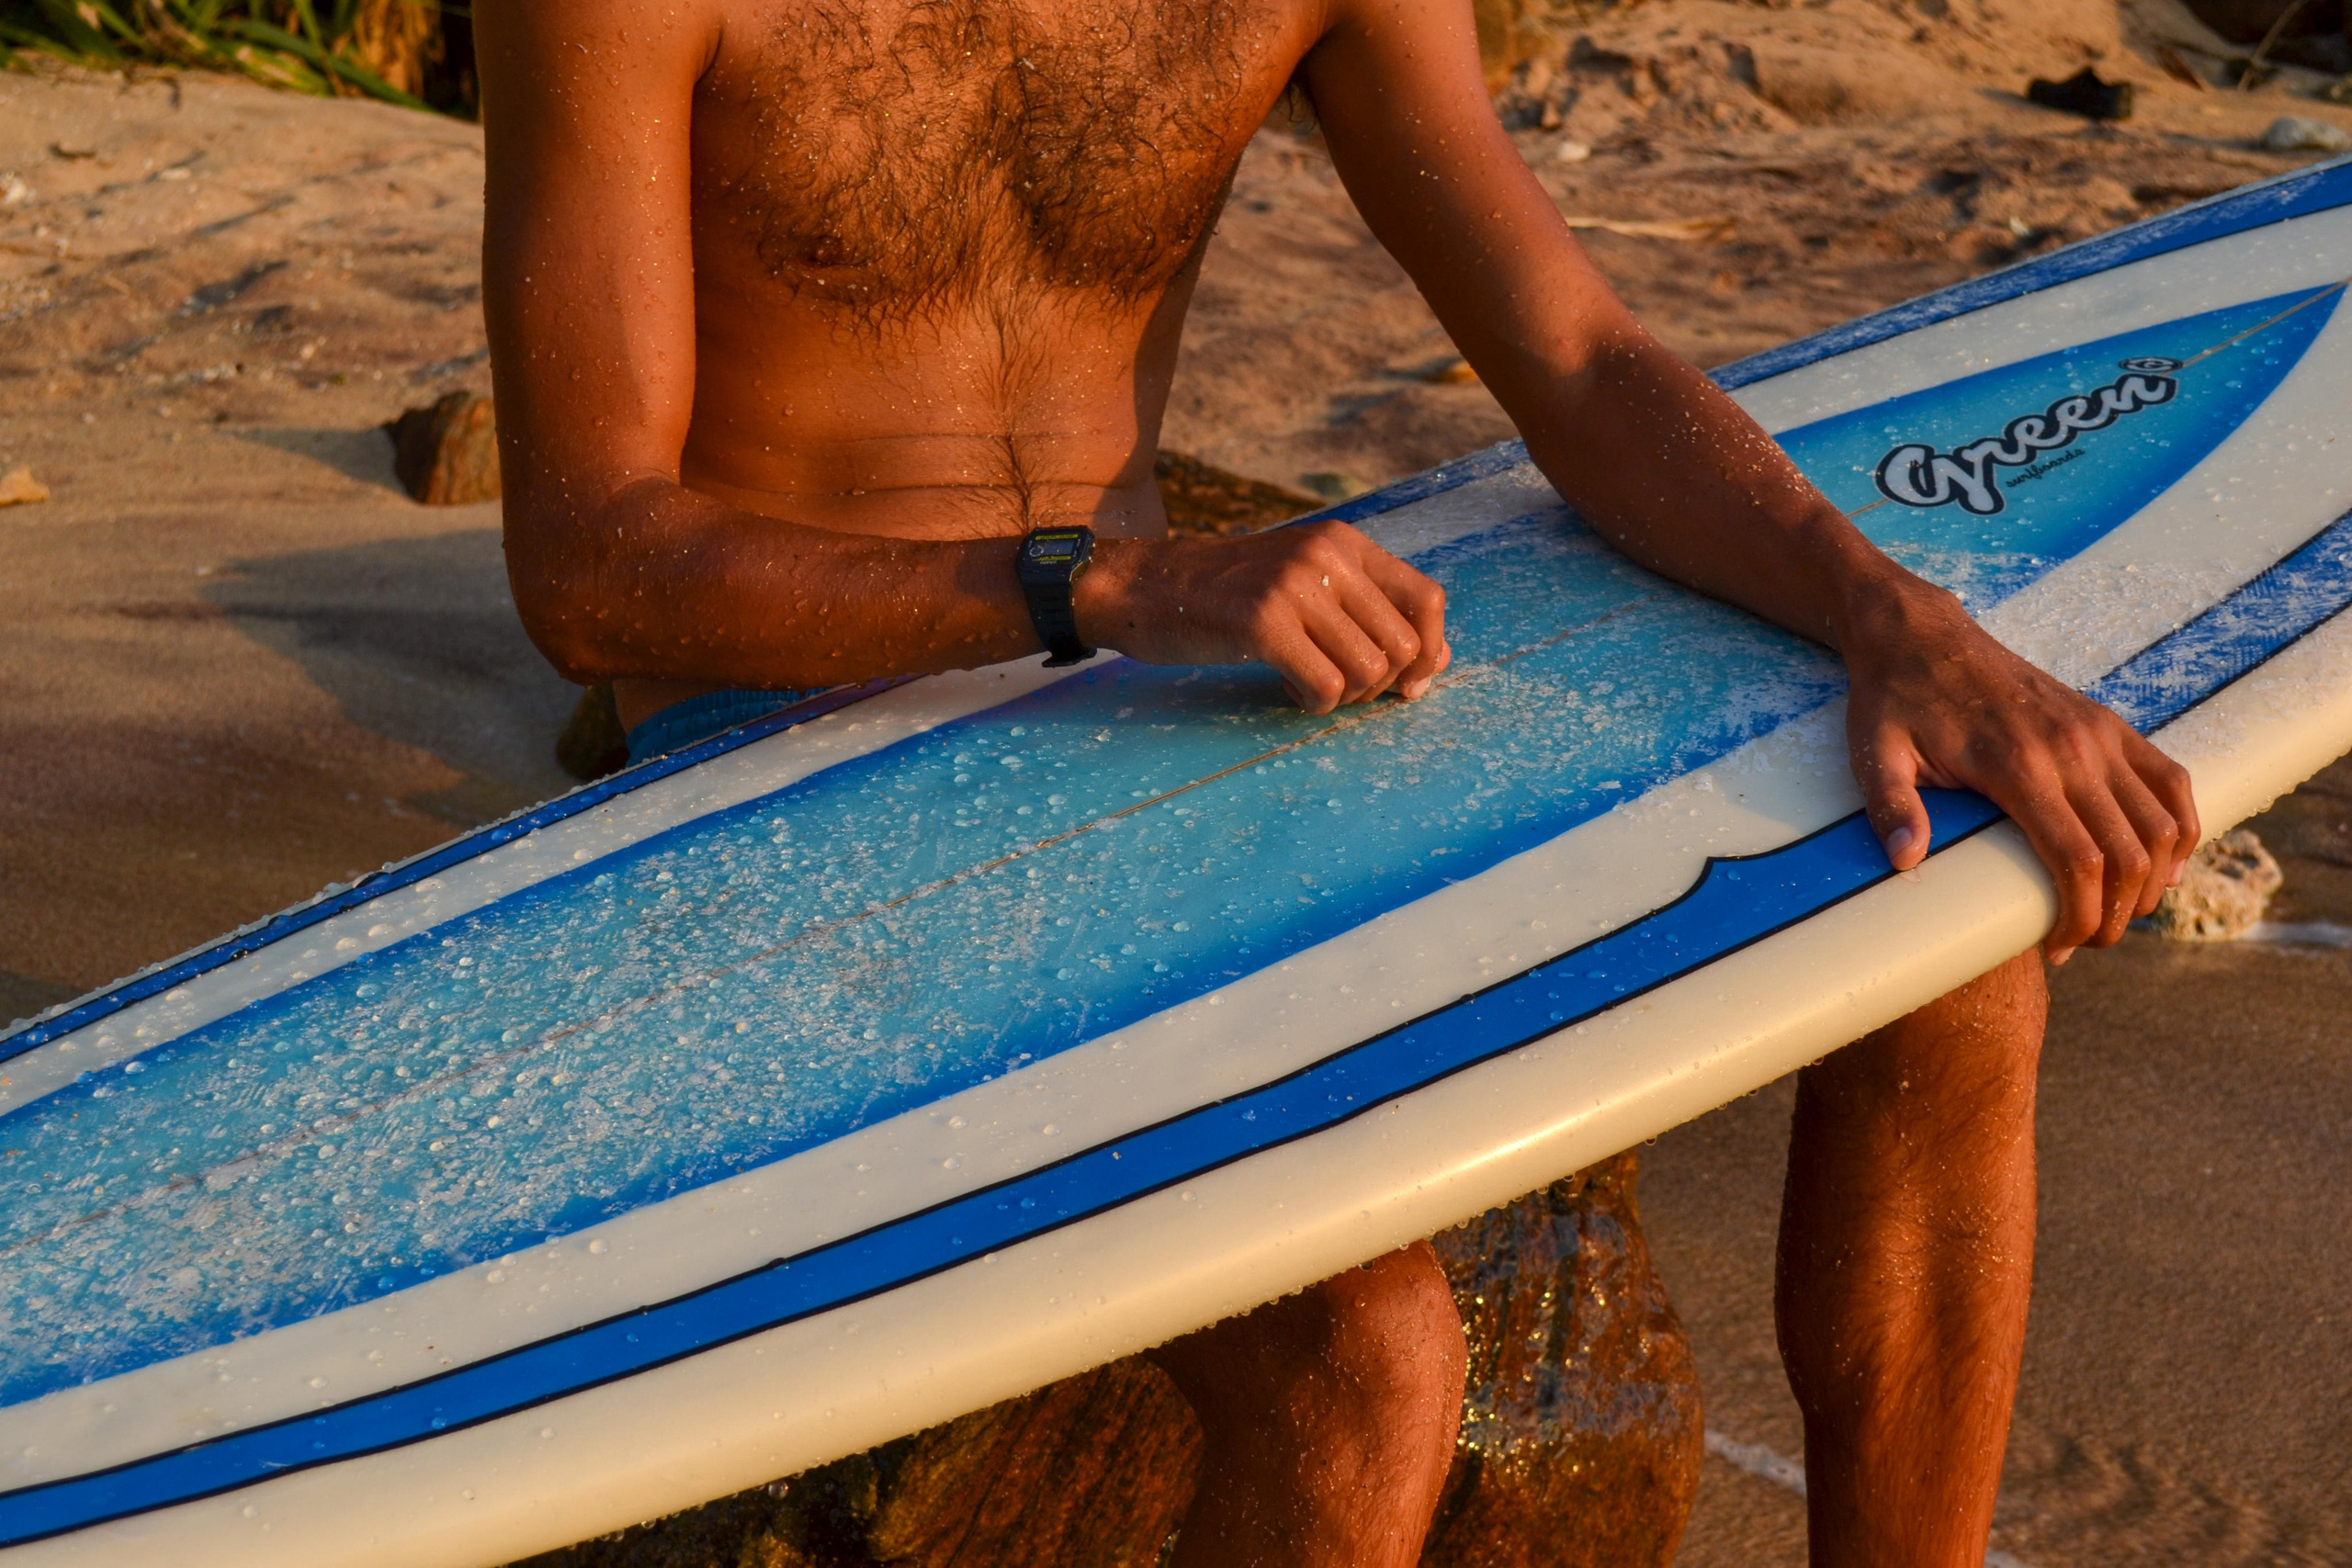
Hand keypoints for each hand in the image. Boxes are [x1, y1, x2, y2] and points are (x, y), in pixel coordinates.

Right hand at [1077, 522, 1449, 713]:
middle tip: (1339, 686)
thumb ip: (1368, 612)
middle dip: (1380, 685)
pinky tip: (1284, 687)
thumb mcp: (1305, 582)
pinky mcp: (1262, 623)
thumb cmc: (1228, 594)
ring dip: (1345, 696)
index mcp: (1344, 541)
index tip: (1406, 685)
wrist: (1144, 586)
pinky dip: (1313, 703)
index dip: (1430, 651)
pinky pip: (1325, 687)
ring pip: (1369, 670)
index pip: (1427, 598)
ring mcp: (1295, 586)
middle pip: (1403, 645)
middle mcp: (1327, 556)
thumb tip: (1437, 662)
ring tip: (1306, 683)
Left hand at [1837, 573, 2198, 963]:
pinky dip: (2179, 828)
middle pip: (2131, 853)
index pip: (2079, 860)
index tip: (2060, 948)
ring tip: (2120, 912)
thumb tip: (1905, 861)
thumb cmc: (1893, 701)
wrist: (1921, 634)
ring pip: (2164, 822)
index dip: (2081, 917)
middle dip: (2118, 913)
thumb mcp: (1874, 753)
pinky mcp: (2108, 722)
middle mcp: (2072, 749)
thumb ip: (1890, 806)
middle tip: (2088, 942)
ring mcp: (2098, 733)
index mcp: (2017, 764)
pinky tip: (2160, 863)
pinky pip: (2169, 781)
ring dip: (2155, 879)